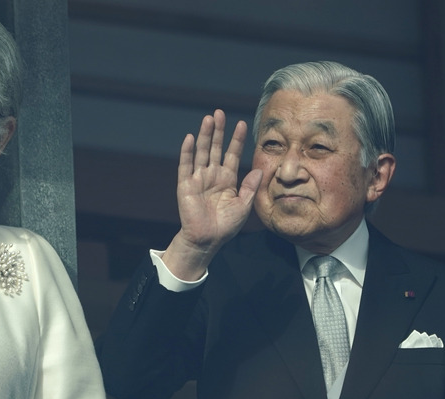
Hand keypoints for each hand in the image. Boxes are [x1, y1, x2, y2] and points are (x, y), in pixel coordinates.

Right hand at [162, 109, 261, 279]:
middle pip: (215, 148)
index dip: (236, 140)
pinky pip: (186, 165)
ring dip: (205, 135)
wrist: (207, 240)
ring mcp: (198, 179)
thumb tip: (258, 169)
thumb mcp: (243, 205)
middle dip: (218, 131)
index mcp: (227, 179)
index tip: (242, 124)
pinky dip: (188, 151)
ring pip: (202, 152)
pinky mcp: (186, 185)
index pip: (232, 154)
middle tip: (220, 113)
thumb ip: (250, 187)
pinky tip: (191, 137)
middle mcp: (212, 175)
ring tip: (209, 119)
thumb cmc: (226, 226)